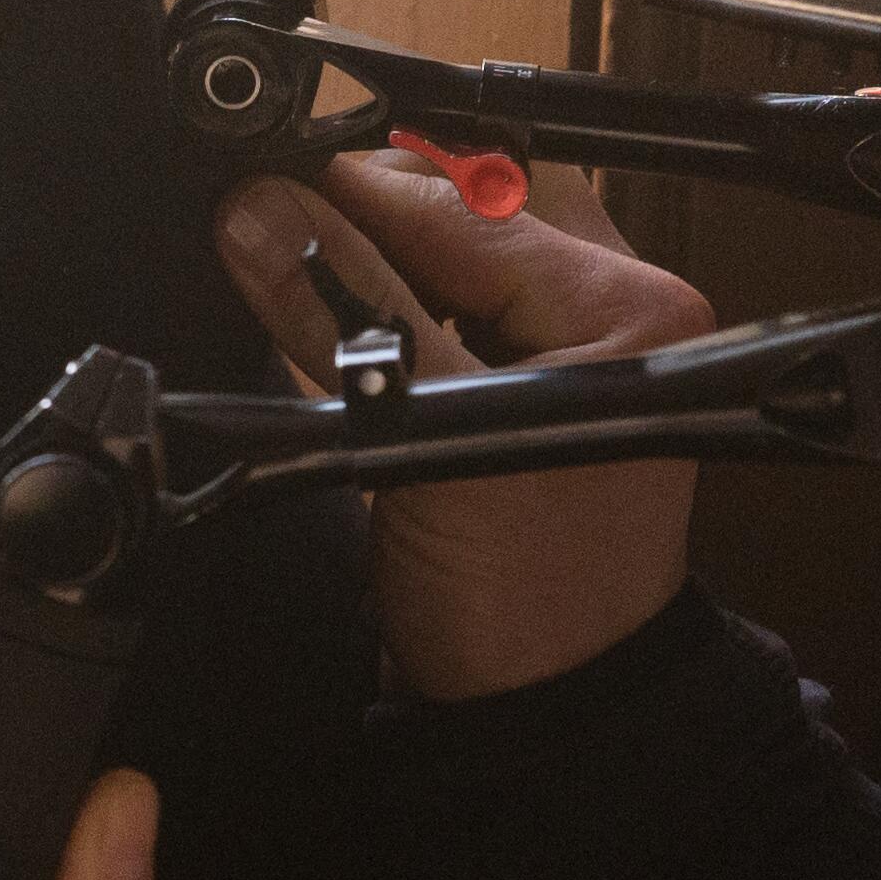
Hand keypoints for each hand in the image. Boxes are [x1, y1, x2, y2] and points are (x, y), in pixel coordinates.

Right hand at [213, 146, 714, 700]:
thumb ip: (347, 312)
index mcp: (629, 309)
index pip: (461, 204)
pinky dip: (369, 288)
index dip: (346, 188)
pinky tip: (319, 304)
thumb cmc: (527, 597)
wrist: (536, 704)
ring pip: (443, 238)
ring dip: (363, 244)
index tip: (251, 175)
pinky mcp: (510, 375)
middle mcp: (607, 307)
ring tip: (286, 256)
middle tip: (268, 212)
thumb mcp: (430, 442)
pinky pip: (431, 291)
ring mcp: (559, 340)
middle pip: (466, 196)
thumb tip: (261, 211)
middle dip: (364, 200)